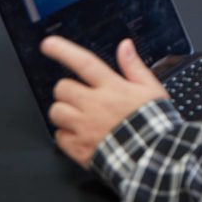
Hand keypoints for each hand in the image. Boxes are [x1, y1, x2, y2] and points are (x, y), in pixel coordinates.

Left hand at [40, 36, 168, 168]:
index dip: (64, 51)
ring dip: (64, 112)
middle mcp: (94, 105)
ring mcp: (84, 127)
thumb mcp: (151, 89)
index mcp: (112, 88)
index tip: (48, 44)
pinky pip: (58, 136)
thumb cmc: (154, 122)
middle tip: (81, 97)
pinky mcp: (78, 148)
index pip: (84, 63)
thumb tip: (124, 45)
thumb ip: (134, 66)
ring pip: (56, 111)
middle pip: (62, 88)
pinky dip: (66, 135)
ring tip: (80, 117)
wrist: (154, 156)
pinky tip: (81, 135)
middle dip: (68, 90)